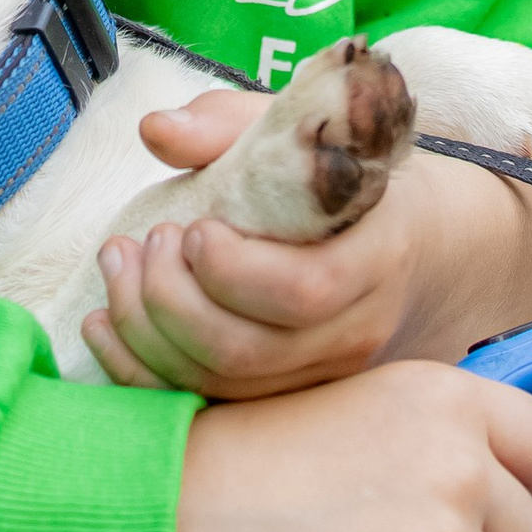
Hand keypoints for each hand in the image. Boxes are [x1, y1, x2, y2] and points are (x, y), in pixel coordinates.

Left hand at [83, 88, 531, 398]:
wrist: (428, 248)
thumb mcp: (310, 133)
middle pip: (250, 350)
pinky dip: (143, 374)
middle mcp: (356, 331)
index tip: (192, 229)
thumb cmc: (351, 180)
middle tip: (141, 243)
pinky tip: (103, 328)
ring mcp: (323, 377)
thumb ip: (231, 123)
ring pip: (224, 388)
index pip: (306, 290)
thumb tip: (154, 130)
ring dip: (146, 335)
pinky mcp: (288, 397)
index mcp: (377, 255)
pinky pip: (210, 407)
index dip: (234, 270)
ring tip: (116, 269)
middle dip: (170, 301)